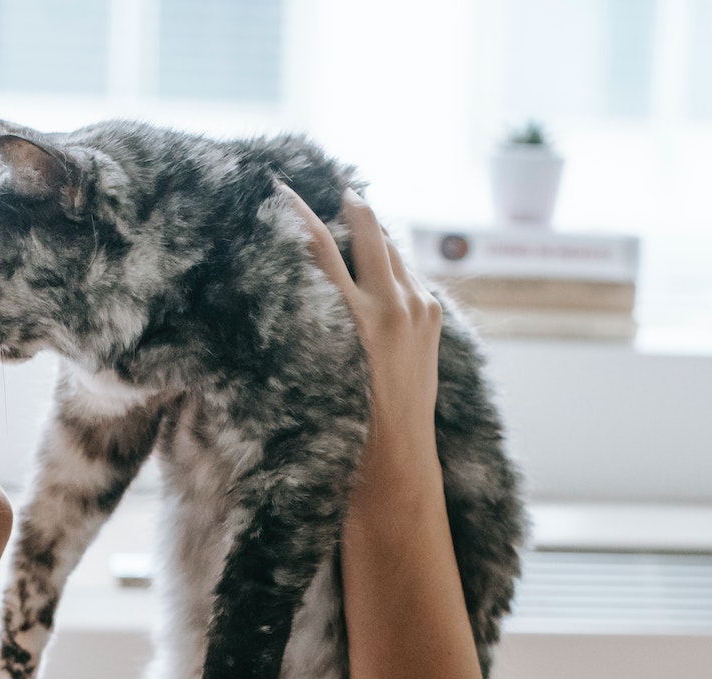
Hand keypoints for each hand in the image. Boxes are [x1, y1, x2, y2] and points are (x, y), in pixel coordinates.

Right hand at [280, 185, 441, 467]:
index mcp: (356, 320)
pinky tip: (370, 262)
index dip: (296, 210)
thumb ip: (313, 312)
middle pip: (367, 227)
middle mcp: (393, 306)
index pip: (319, 245)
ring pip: (390, 245)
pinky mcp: (433, 314)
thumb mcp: (316, 363)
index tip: (278, 186)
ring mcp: (419, 308)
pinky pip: (406, 272)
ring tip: (347, 216)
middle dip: (346, 203)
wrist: (396, 458)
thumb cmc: (344, 423)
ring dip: (369, 230)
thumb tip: (298, 267)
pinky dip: (387, 261)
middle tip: (328, 186)